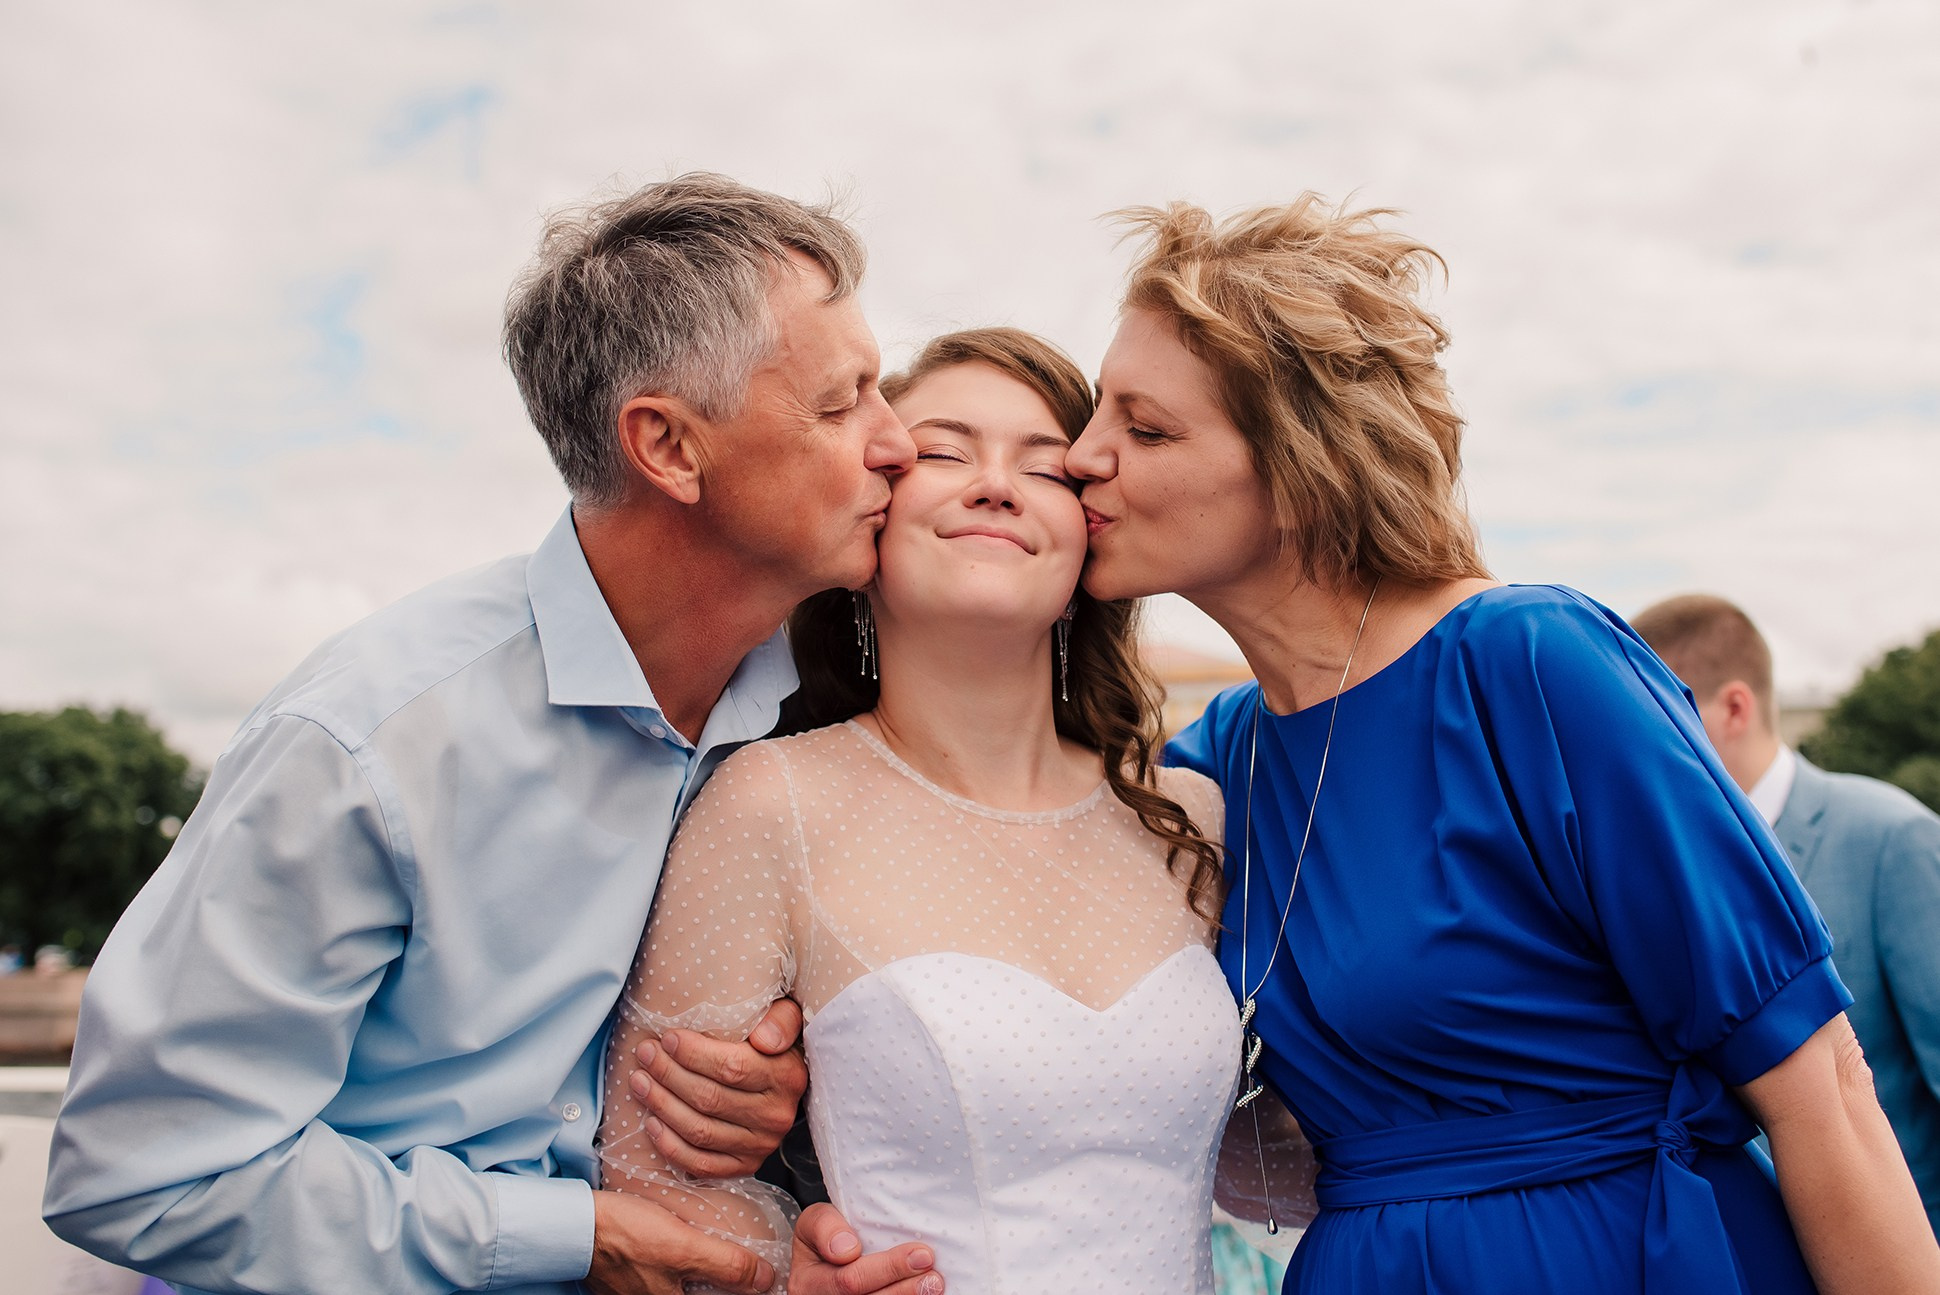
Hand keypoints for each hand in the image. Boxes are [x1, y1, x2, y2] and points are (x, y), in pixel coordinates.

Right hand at [586, 1190, 774, 1294]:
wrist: (576, 1225)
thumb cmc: (626, 1235)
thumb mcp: (685, 1248)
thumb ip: (726, 1265)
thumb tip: (766, 1279)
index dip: (741, 1288)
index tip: (758, 1273)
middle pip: (703, 1293)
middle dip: (721, 1281)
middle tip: (742, 1259)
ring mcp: (642, 1293)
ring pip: (685, 1286)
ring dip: (701, 1271)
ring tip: (715, 1246)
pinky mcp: (631, 1278)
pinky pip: (665, 1276)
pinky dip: (678, 1264)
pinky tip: (684, 1241)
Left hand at [630, 999, 809, 1177]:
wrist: (784, 1089)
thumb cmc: (773, 1047)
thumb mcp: (786, 1021)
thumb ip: (780, 1020)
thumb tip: (764, 1039)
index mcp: (787, 1077)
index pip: (733, 1067)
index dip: (694, 1054)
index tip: (668, 1038)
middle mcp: (776, 1116)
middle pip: (710, 1099)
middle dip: (669, 1074)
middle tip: (645, 1054)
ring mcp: (760, 1146)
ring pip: (700, 1130)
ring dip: (662, 1105)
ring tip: (639, 1081)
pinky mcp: (744, 1166)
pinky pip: (700, 1163)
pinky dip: (670, 1145)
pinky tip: (651, 1122)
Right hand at [788, 1203, 942, 1294]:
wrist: (825, 1257)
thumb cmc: (824, 1238)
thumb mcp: (814, 1222)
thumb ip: (824, 1226)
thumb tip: (848, 1249)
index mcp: (808, 1282)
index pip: (848, 1279)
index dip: (886, 1269)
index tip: (920, 1253)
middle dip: (905, 1286)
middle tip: (935, 1271)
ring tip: (935, 1285)